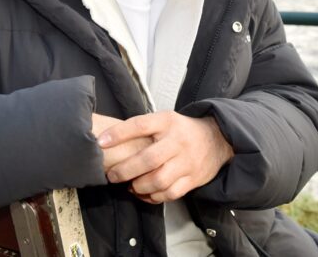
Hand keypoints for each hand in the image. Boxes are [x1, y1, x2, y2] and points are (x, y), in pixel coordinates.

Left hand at [97, 111, 233, 203]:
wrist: (217, 139)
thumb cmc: (182, 130)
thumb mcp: (165, 119)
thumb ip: (143, 128)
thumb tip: (109, 139)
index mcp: (167, 122)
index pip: (140, 125)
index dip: (119, 134)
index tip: (101, 142)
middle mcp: (178, 141)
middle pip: (148, 159)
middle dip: (125, 170)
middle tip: (112, 175)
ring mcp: (187, 161)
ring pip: (158, 180)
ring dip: (139, 186)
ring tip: (129, 185)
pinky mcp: (193, 179)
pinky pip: (170, 193)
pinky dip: (153, 197)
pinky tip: (144, 193)